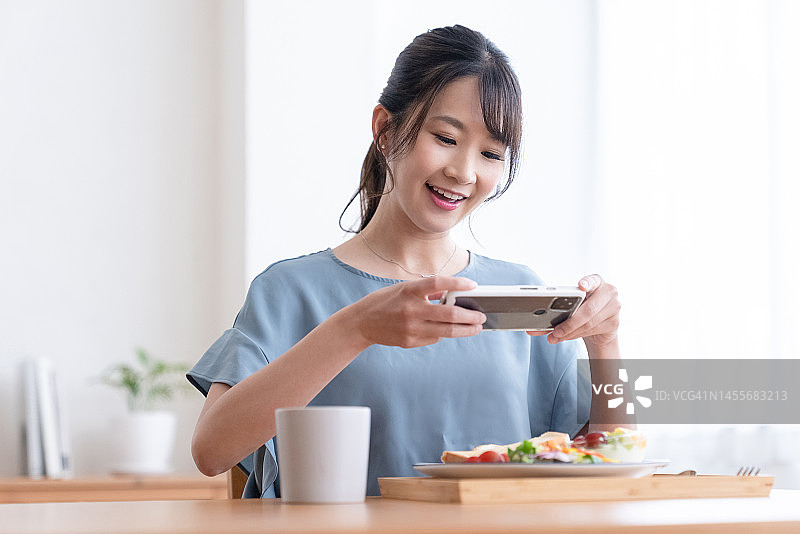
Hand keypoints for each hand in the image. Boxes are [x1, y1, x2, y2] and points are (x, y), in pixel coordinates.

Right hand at [352, 276, 485, 348]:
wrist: (361, 323)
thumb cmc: (384, 302)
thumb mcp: (403, 288)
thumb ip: (427, 290)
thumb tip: (450, 293)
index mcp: (409, 291)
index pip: (439, 283)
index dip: (458, 284)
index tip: (474, 285)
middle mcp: (411, 310)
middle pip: (449, 314)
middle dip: (470, 316)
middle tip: (481, 316)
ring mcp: (411, 328)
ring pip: (446, 331)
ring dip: (465, 330)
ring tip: (476, 327)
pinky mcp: (410, 341)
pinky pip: (434, 338)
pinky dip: (443, 333)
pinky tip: (446, 331)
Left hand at [529, 274, 619, 348]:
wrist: (601, 325)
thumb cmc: (583, 310)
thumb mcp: (574, 303)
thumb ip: (559, 307)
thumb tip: (533, 325)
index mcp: (597, 282)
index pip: (593, 280)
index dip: (587, 282)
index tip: (580, 286)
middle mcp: (609, 292)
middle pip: (588, 309)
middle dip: (569, 323)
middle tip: (555, 331)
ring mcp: (614, 308)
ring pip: (588, 324)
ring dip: (569, 332)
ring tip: (555, 336)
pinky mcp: (614, 323)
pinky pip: (591, 331)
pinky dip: (575, 336)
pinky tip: (566, 337)